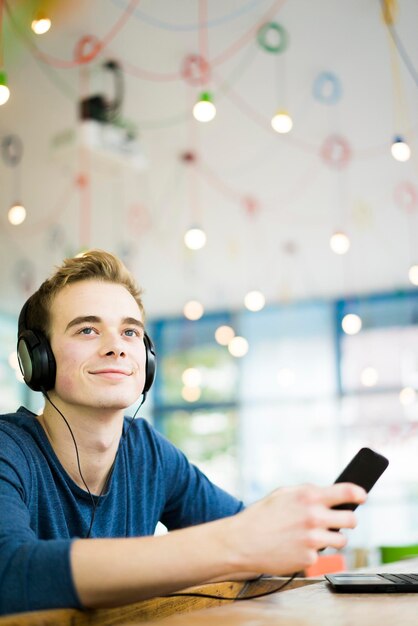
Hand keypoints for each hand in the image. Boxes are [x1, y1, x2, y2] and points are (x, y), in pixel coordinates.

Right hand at [225, 483, 365, 575]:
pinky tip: (298, 547)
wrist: (243, 542)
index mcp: (308, 496)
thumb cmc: (262, 516)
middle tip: (339, 521)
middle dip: (348, 520)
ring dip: (333, 538)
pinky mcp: (309, 558)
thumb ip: (308, 493)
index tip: (362, 496)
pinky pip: (322, 554)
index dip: (359, 494)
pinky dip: (314, 552)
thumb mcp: (283, 494)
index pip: (346, 492)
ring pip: (342, 540)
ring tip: (315, 535)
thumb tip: (330, 494)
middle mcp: (313, 516)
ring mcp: (313, 539)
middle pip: (351, 520)